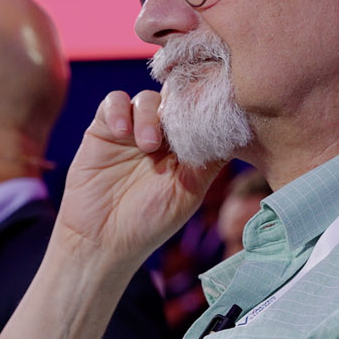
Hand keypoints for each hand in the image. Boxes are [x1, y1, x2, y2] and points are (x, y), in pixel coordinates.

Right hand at [53, 90, 223, 269]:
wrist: (102, 240)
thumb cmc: (149, 222)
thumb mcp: (188, 192)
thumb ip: (209, 161)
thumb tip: (237, 132)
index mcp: (184, 148)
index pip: (198, 114)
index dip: (202, 107)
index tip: (207, 114)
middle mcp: (160, 135)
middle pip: (173, 99)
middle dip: (177, 105)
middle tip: (177, 124)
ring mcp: (132, 130)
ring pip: (146, 99)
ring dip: (149, 115)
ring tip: (148, 144)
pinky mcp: (103, 128)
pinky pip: (113, 102)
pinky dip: (119, 111)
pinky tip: (122, 132)